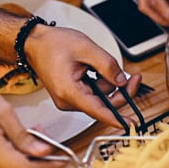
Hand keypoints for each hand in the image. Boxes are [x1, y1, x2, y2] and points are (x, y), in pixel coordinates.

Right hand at [0, 81, 65, 167]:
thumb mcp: (2, 110)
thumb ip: (24, 135)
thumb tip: (44, 151)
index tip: (64, 161)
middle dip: (42, 159)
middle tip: (51, 140)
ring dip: (30, 156)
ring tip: (35, 133)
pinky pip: (5, 165)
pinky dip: (18, 156)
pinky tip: (20, 139)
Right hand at [26, 25, 141, 128]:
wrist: (35, 43)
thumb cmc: (53, 45)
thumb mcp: (86, 48)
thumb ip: (107, 65)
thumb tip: (121, 80)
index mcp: (69, 91)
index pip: (97, 110)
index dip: (115, 118)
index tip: (129, 123)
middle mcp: (67, 100)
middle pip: (102, 105)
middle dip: (120, 91)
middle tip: (133, 77)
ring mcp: (68, 100)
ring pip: (99, 99)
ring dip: (108, 84)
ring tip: (102, 63)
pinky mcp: (70, 96)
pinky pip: (92, 95)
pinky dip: (99, 84)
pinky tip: (95, 69)